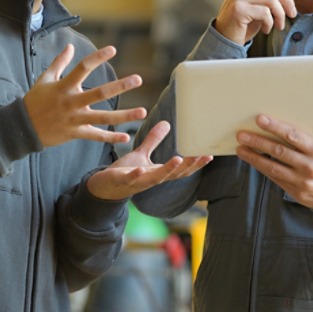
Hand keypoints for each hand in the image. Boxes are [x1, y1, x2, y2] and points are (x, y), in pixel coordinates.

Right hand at [24, 44, 146, 146]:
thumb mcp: (44, 79)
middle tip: (138, 79)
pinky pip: (96, 136)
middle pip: (99, 93)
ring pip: (103, 118)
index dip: (98, 58)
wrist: (23, 127)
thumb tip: (70, 46)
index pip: (83, 68)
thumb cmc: (34, 101)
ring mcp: (74, 119)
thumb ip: (59, 63)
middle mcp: (71, 103)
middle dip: (120, 86)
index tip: (113, 49)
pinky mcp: (75, 133)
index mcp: (64, 87)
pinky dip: (111, 138)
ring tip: (143, 111)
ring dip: (124, 115)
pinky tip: (126, 137)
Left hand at [86, 121, 212, 200]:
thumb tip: (167, 123)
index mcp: (157, 172)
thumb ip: (154, 141)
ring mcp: (138, 182)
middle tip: (202, 156)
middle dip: (188, 166)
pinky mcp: (123, 181)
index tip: (209, 154)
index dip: (195, 164)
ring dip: (168, 170)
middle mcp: (151, 179)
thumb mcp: (141, 154)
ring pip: (156, 178)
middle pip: (174, 174)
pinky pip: (131, 179)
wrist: (103, 187)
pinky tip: (141, 170)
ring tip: (178, 159)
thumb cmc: (124, 172)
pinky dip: (136, 176)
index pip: (180, 170)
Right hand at [215, 0, 301, 44]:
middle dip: (288, 1)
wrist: (225, 40)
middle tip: (292, 14)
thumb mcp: (258, 7)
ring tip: (279, 25)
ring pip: (272, 0)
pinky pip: (265, 12)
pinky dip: (270, 23)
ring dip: (280, 14)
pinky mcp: (239, 10)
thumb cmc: (243, 25)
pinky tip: (266, 29)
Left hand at [236, 115, 312, 210]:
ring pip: (273, 167)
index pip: (293, 136)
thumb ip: (303, 142)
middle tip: (242, 135)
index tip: (260, 120)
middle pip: (278, 151)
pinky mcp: (296, 192)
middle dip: (258, 142)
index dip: (275, 127)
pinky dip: (262, 168)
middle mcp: (310, 166)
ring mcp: (302, 181)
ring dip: (254, 157)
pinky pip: (275, 178)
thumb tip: (277, 129)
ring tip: (241, 149)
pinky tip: (252, 160)